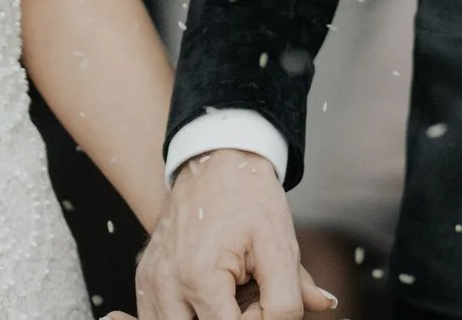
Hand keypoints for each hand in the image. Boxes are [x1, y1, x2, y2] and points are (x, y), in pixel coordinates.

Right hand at [135, 148, 335, 319]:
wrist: (215, 158)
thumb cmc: (248, 197)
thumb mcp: (279, 244)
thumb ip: (291, 295)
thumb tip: (316, 311)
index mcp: (199, 277)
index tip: (266, 300)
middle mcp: (166, 285)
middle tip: (249, 299)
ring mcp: (150, 283)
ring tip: (230, 298)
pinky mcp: (145, 280)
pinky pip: (158, 318)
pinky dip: (184, 318)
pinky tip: (208, 302)